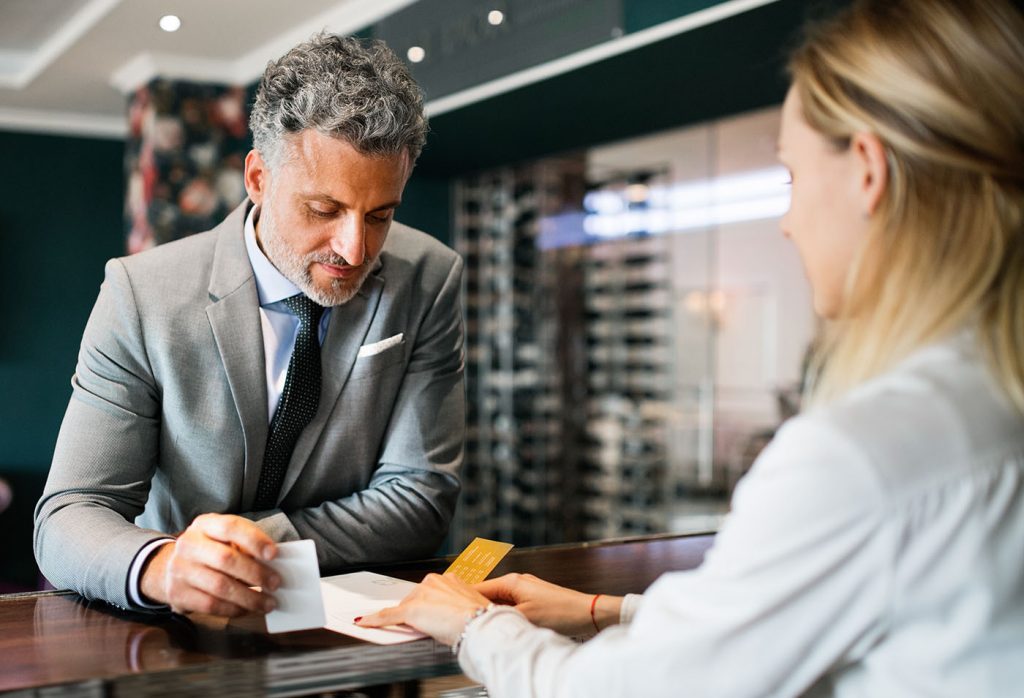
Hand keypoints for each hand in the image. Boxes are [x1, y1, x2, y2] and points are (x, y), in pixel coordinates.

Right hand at [139, 513, 280, 616]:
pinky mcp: (177, 593)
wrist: (172, 567)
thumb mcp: (225, 538)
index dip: (254, 540)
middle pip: (225, 559)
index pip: (230, 527)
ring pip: (219, 586)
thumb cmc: (211, 550)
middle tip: (276, 583)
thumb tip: (274, 562)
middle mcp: (189, 544)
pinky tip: (248, 609)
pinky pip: (210, 605)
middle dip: (256, 573)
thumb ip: (246, 544)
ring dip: (249, 597)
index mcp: (204, 524)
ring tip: (268, 602)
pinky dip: (234, 609)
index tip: (274, 554)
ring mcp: (180, 569)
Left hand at [355, 572, 491, 644]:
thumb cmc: (479, 617)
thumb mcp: (468, 606)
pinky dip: (375, 620)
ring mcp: (421, 595)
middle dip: (419, 613)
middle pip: (415, 599)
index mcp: (449, 579)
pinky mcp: (410, 610)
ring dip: (408, 619)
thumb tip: (451, 614)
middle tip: (432, 625)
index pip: (429, 593)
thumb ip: (455, 605)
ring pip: (405, 608)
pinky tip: (365, 622)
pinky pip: (388, 616)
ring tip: (426, 630)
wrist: (478, 624)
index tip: (430, 614)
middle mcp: (433, 581)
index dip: (428, 607)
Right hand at [475, 573, 621, 634]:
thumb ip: (501, 617)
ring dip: (491, 611)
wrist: (587, 612)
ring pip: (499, 600)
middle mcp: (517, 582)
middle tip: (462, 617)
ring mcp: (525, 589)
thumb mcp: (525, 617)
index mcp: (512, 582)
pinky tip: (502, 623)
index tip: (450, 605)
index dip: (463, 597)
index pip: (478, 587)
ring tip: (479, 622)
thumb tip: (482, 620)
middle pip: (487, 593)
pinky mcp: (533, 598)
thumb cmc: (560, 611)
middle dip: (476, 605)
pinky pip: (510, 604)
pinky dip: (503, 612)